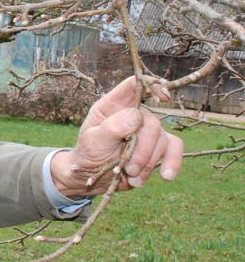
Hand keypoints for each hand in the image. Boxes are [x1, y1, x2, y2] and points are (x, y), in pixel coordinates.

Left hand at [51, 76, 183, 196]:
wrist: (91, 177)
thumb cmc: (88, 153)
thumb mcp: (93, 140)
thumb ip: (112, 127)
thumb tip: (137, 115)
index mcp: (113, 105)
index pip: (133, 85)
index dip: (151, 85)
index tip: (163, 97)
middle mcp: (132, 115)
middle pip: (152, 123)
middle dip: (143, 149)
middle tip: (129, 168)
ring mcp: (145, 131)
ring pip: (162, 139)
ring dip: (148, 162)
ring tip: (132, 175)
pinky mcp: (155, 148)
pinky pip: (174, 149)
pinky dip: (172, 163)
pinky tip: (166, 176)